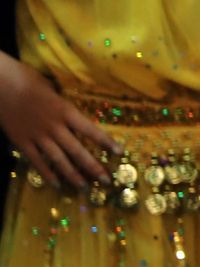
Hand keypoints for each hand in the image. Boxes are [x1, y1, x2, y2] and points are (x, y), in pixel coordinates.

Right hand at [0, 56, 118, 187]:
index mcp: (65, 111)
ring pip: (58, 160)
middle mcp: (54, 126)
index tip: (120, 153)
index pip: (91, 130)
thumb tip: (75, 116)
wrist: (0, 84)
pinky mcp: (21, 141)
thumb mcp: (54, 90)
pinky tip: (56, 183)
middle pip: (77, 150)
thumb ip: (65, 107)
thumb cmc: (28, 80)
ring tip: (84, 186)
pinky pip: (36, 161)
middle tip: (106, 180)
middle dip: (93, 166)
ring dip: (72, 174)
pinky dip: (46, 173)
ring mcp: (37, 136)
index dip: (106, 142)